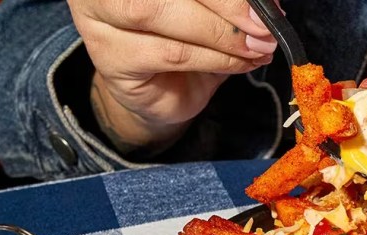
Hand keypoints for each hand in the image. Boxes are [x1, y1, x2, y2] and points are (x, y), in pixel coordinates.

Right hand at [68, 0, 279, 156]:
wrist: (160, 94)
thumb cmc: (185, 42)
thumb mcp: (213, 12)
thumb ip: (233, 3)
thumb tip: (267, 2)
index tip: (265, 4)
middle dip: (226, 5)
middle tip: (264, 27)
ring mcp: (99, 20)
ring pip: (164, 15)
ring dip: (222, 35)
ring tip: (257, 47)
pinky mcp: (110, 58)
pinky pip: (172, 53)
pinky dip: (216, 58)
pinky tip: (241, 62)